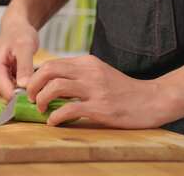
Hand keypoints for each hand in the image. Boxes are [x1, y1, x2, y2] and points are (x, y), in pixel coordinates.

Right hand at [0, 18, 38, 98]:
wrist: (16, 29)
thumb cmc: (19, 34)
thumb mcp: (25, 47)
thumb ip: (24, 67)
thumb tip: (24, 86)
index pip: (8, 94)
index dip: (24, 95)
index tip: (39, 90)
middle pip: (9, 97)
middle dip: (24, 93)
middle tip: (35, 78)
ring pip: (11, 97)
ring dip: (23, 90)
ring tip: (30, 74)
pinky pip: (12, 92)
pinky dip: (21, 88)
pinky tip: (26, 76)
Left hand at [27, 55, 171, 128]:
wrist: (153, 99)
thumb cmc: (124, 90)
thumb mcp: (100, 74)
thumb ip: (79, 75)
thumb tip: (51, 84)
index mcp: (87, 63)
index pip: (52, 64)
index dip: (36, 76)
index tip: (31, 88)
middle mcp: (89, 72)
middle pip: (49, 71)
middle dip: (33, 85)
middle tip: (30, 98)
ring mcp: (95, 89)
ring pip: (56, 87)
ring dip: (42, 99)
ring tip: (41, 109)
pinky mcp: (101, 107)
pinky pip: (69, 109)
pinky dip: (55, 116)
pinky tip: (53, 121)